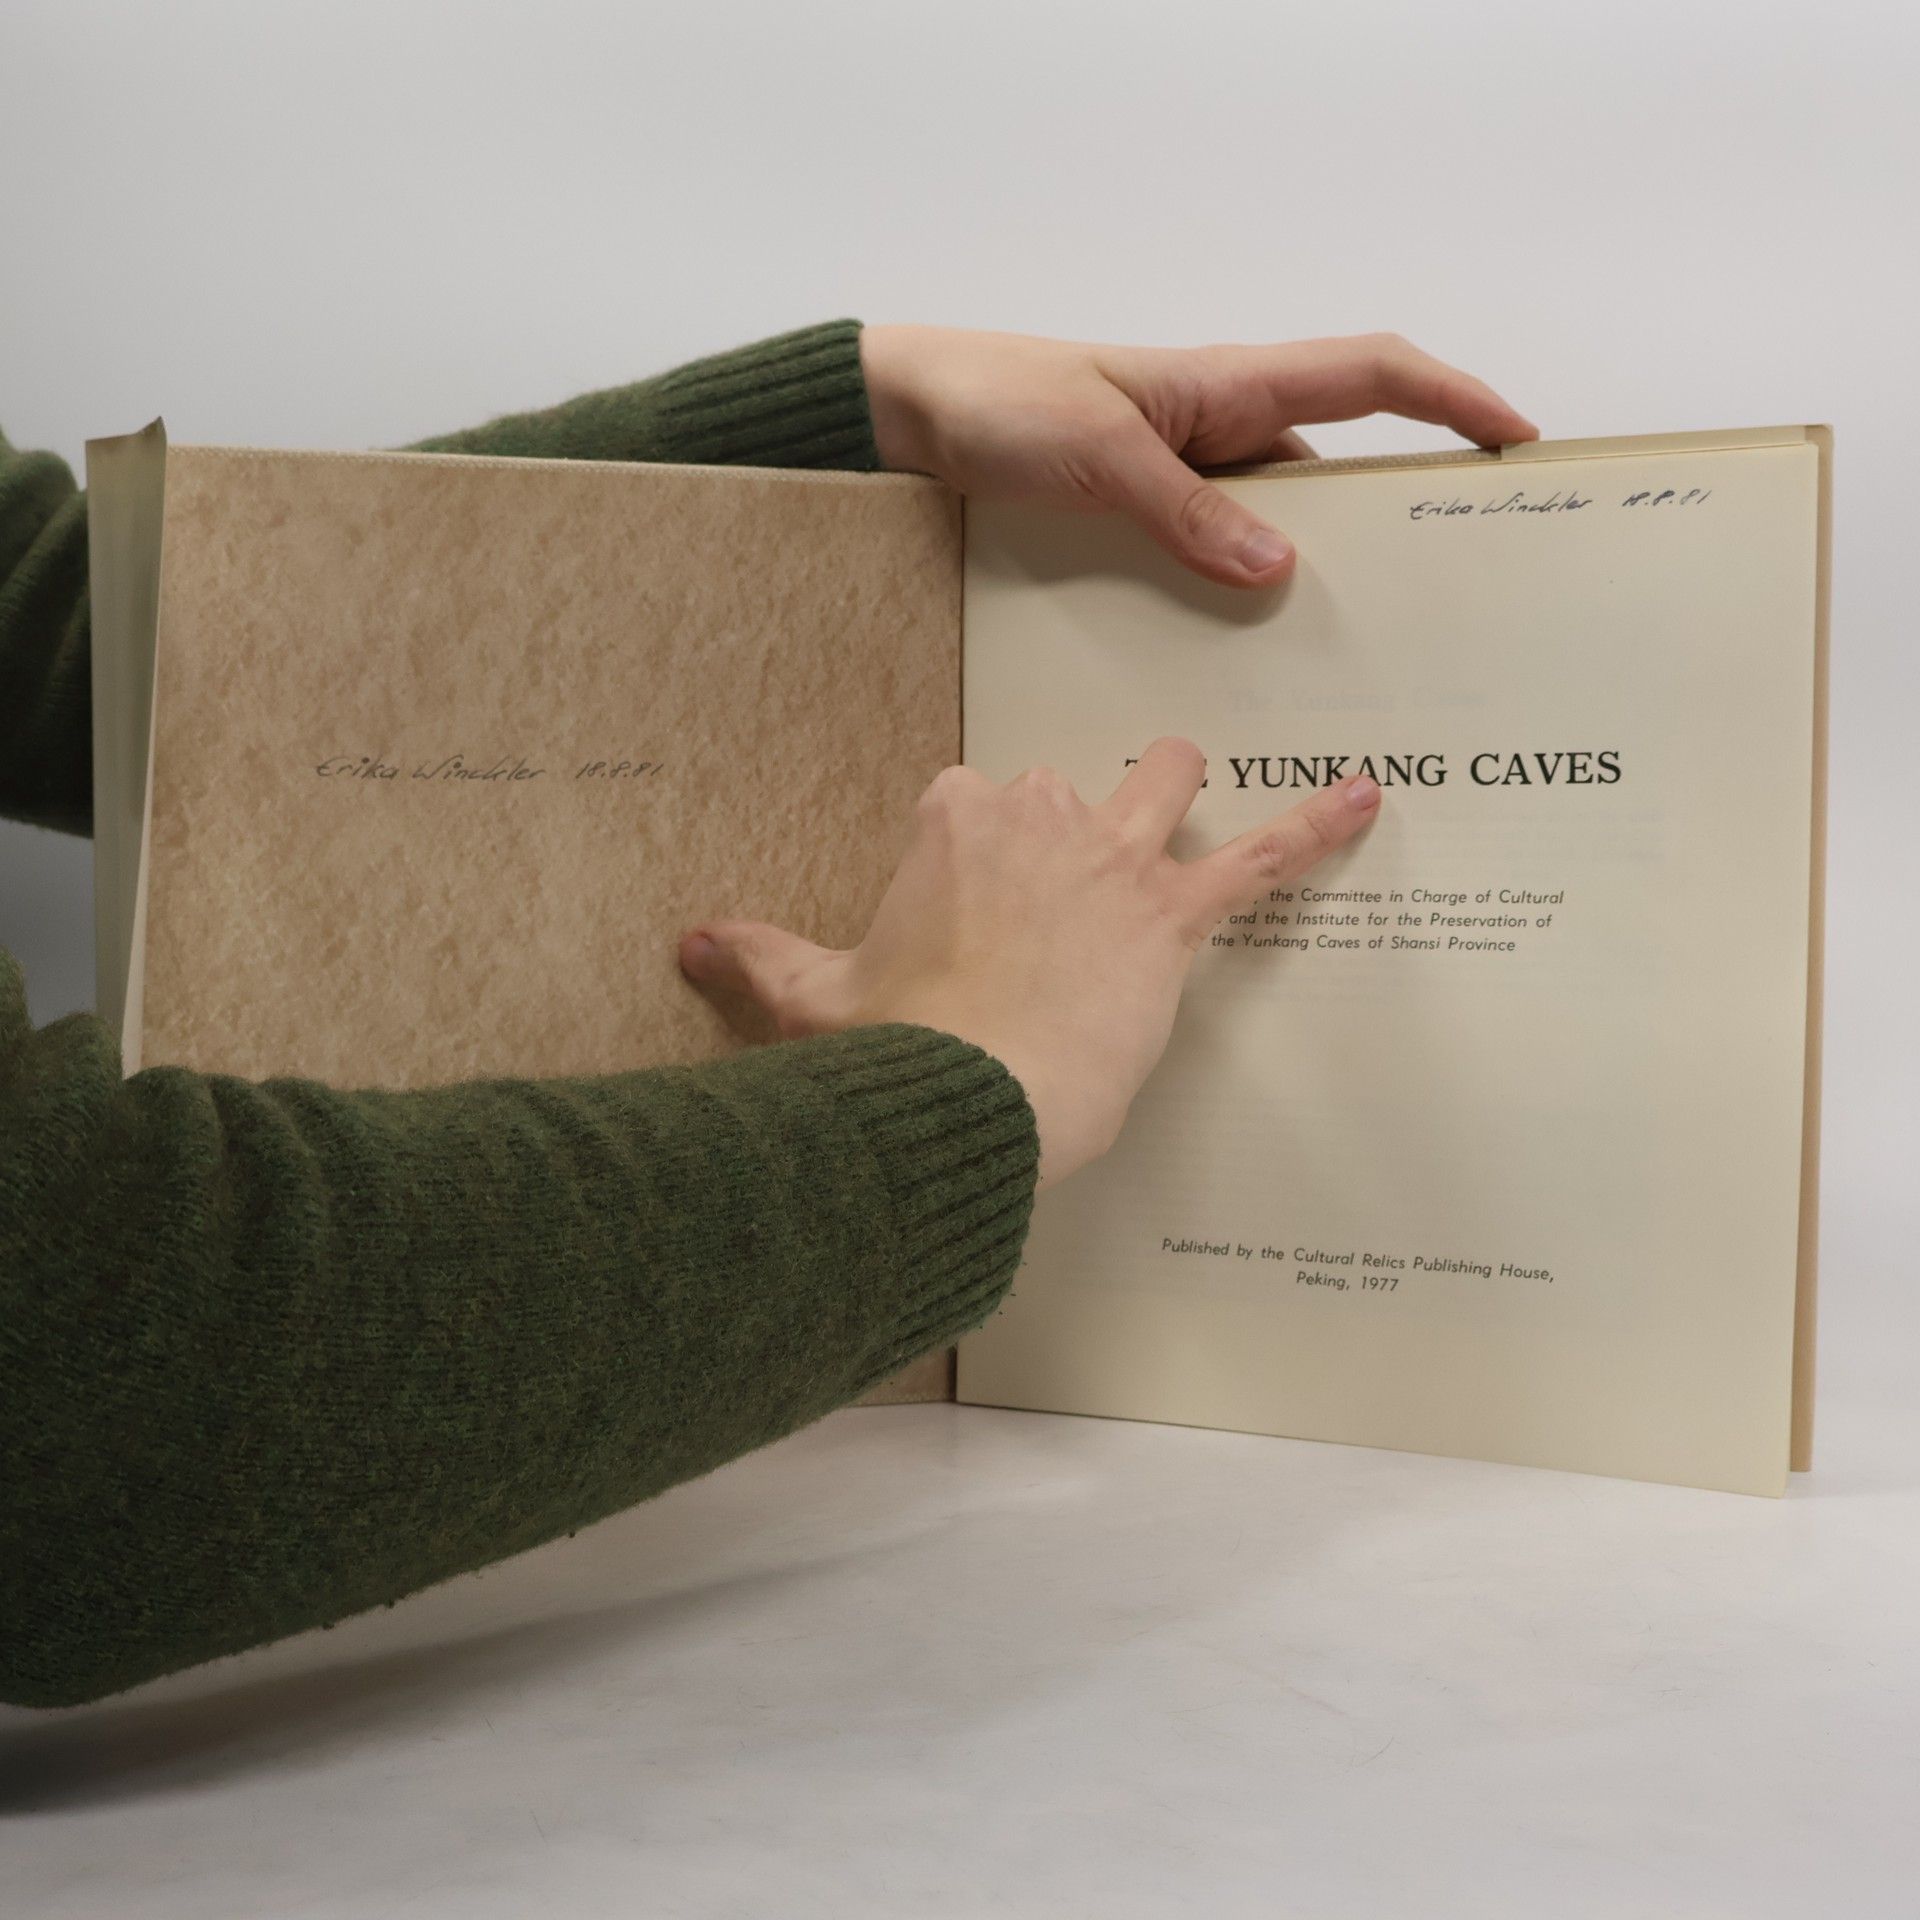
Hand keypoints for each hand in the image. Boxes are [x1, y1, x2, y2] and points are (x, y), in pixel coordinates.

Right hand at [679, 740, 1380, 1188]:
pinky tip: (1365, 801)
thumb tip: (688, 938)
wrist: (971, 1096)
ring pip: (1163, 781)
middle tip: (1063, 896)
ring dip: (1174, 787)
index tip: (973, 896)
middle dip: (1072, 824)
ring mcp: (1114, 860)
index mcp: (952, 821)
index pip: (972, 795)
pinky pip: (1260, 859)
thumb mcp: (808, 998)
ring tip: (1183, 798)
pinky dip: (1314, 829)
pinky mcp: (1175, 918)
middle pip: (1070, 784)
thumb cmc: (893, 1046)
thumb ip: (753, 955)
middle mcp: (1038, 816)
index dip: (979, 844)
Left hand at [859, 325, 1537, 587]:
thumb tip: (1277, 569)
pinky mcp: (1146, 512)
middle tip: (1452, 589)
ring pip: (1281, 522)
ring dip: (1317, 572)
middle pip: (1342, 465)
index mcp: (1229, 385)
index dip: (1454, 400)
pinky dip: (1244, 593)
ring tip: (1358, 650)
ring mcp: (1188, 473)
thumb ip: (1187, 510)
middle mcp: (1223, 427)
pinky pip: (1218, 552)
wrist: (914, 412)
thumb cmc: (1002, 401)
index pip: (1372, 375)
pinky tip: (1252, 653)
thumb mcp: (1101, 455)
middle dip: (1402, 516)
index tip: (1515, 441)